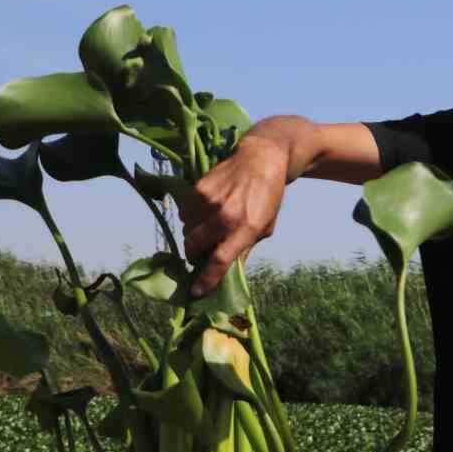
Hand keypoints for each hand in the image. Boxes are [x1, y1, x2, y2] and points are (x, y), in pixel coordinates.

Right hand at [176, 136, 289, 294]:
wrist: (262, 159)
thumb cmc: (268, 197)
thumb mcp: (265, 227)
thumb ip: (245, 249)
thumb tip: (228, 274)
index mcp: (247, 228)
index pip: (221, 261)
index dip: (206, 280)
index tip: (195, 292)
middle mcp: (226, 215)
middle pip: (195, 246)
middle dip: (194, 255)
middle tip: (199, 254)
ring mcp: (210, 201)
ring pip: (187, 230)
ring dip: (192, 235)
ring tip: (205, 228)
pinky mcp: (199, 188)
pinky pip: (184, 212)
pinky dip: (189, 217)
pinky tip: (203, 212)